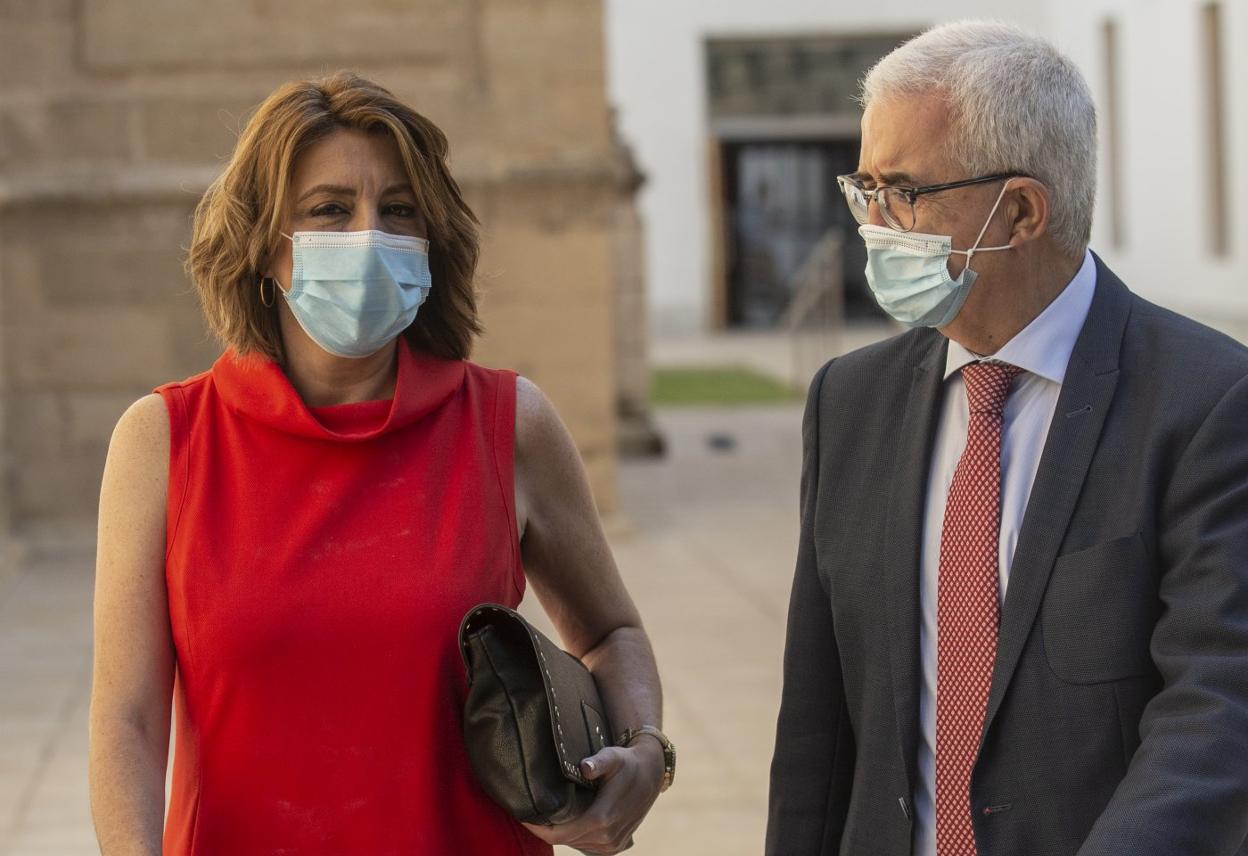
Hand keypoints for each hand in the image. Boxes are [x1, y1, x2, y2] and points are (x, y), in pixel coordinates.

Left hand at [522, 739, 664, 854]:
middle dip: (546, 829)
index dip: (538, 829)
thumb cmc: (627, 763)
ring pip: (575, 844)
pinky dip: (574, 836)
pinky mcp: (616, 846)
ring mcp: (612, 844)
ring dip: (560, 833)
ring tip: (545, 816)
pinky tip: (567, 822)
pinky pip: (586, 846)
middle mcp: (607, 837)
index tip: (523, 816)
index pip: (560, 834)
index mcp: (602, 818)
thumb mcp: (613, 756)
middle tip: (530, 812)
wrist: (651, 774)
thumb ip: (598, 762)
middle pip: (564, 840)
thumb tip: (585, 767)